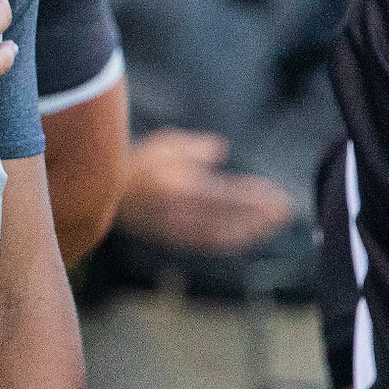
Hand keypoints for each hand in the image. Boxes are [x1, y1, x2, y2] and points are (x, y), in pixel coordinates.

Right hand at [115, 128, 294, 253]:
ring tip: (272, 225)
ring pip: (221, 236)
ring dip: (251, 232)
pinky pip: (207, 244)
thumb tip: (221, 150)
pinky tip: (246, 238)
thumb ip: (195, 148)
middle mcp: (179, 213)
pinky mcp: (171, 238)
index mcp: (178, 187)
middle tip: (286, 212)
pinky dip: (231, 242)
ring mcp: (175, 229)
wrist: (102, 193)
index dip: (255, 199)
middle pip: (230, 219)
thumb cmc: (135, 162)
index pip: (227, 196)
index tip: (277, 197)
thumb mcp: (163, 144)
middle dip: (261, 218)